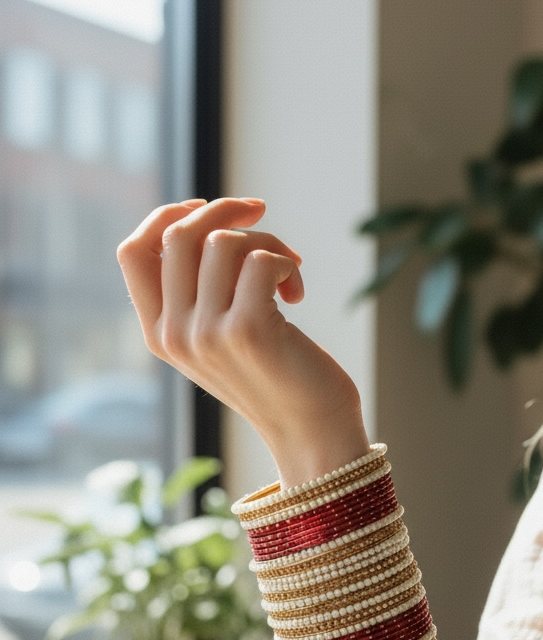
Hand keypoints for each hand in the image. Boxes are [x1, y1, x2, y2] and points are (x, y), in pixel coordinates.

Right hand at [117, 197, 369, 483]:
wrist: (312, 431)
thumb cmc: (275, 375)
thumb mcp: (220, 337)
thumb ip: (199, 292)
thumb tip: (206, 217)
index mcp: (159, 334)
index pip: (133, 252)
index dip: (167, 215)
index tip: (208, 208)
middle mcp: (175, 335)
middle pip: (179, 234)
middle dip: (227, 212)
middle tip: (261, 217)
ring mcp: (208, 334)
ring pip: (224, 242)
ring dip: (268, 243)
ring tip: (288, 274)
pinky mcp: (249, 330)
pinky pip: (262, 259)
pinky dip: (287, 263)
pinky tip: (297, 291)